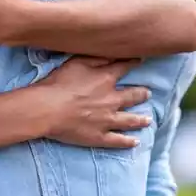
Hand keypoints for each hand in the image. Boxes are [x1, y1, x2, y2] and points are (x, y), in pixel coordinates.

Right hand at [35, 57, 151, 148]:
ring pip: (130, 120)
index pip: (124, 68)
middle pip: (132, 96)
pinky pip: (118, 140)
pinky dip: (128, 141)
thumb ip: (97, 57)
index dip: (134, 63)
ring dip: (140, 119)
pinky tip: (135, 142)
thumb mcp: (76, 62)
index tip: (142, 60)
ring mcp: (107, 120)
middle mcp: (112, 100)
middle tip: (148, 94)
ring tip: (148, 119)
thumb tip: (114, 53)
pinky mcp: (99, 136)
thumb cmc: (58, 83)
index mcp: (106, 79)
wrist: (47, 109)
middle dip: (142, 94)